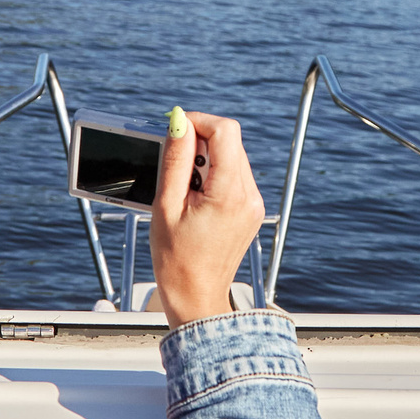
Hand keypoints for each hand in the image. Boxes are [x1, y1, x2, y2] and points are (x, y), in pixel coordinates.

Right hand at [151, 108, 263, 327]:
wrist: (196, 296)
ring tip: (183, 188)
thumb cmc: (177, 260)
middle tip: (172, 161)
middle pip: (230, 141)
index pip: (225, 131)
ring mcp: (253, 203)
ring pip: (232, 156)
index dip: (198, 121)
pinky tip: (195, 197)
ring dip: (205, 159)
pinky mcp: (250, 210)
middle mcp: (249, 195)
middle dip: (199, 141)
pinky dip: (213, 175)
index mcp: (229, 194)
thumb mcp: (166, 206)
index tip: (175, 129)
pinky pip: (234, 176)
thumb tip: (179, 123)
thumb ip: (175, 160)